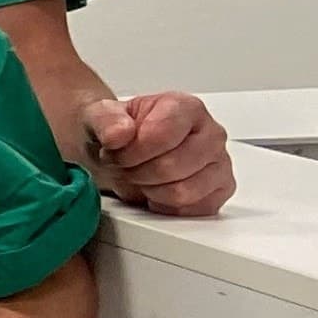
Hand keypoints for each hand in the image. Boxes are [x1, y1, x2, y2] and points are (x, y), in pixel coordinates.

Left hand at [81, 91, 233, 217]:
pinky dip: (166, 207)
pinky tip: (156, 191)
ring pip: (182, 192)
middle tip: (126, 167)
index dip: (130, 152)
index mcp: (186, 108)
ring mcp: (219, 163)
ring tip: (141, 178)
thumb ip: (105, 120)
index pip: (162, 135)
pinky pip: (192, 210)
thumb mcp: (98, 117)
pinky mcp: (220, 190)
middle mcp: (210, 133)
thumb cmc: (118, 134)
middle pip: (171, 167)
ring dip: (150, 191)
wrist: (120, 151)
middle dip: (137, 173)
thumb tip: (118, 133)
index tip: (116, 152)